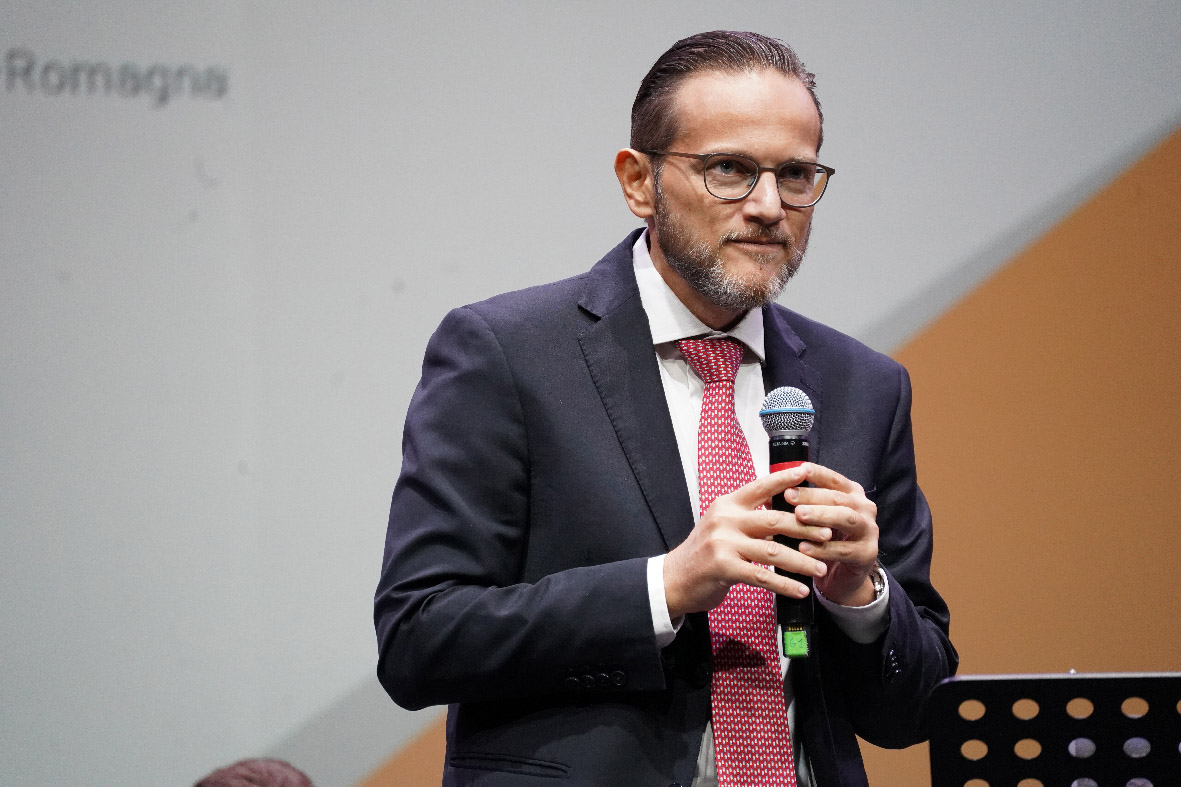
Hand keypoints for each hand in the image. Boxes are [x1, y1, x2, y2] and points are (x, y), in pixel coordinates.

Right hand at [663, 466, 832, 619]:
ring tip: (820, 567)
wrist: (674, 578)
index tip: (807, 471)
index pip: (760, 486)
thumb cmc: (704, 553)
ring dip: (801, 560)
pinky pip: (762, 576)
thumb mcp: (722, 526)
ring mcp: (723, 543)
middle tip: (828, 533)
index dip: (785, 478)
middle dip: (805, 527)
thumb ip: (748, 519)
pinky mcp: (723, 567)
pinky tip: (800, 590)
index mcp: (727, 505)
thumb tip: (785, 517)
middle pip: (774, 519)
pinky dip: (785, 584)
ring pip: (773, 550)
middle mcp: (725, 519)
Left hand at [785, 462, 878, 606]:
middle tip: (789, 495)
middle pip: (838, 498)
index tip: (799, 469)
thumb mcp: (815, 520)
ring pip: (846, 518)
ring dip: (821, 515)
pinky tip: (803, 547)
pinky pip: (843, 549)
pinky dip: (822, 548)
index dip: (817, 474)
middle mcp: (864, 508)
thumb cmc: (827, 541)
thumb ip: (797, 507)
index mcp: (852, 494)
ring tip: (799, 515)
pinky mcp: (867, 554)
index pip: (834, 480)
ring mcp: (869, 531)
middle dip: (812, 496)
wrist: (844, 576)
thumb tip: (767, 498)